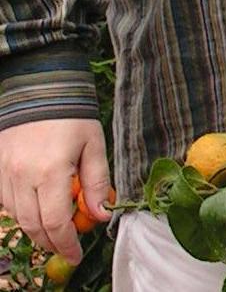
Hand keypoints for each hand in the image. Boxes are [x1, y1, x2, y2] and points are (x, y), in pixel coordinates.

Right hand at [0, 118, 110, 264]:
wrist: (40, 85)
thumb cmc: (72, 113)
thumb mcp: (93, 144)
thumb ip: (97, 182)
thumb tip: (101, 215)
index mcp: (51, 172)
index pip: (56, 224)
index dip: (67, 244)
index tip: (77, 254)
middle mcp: (23, 176)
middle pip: (34, 226)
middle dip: (51, 242)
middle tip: (66, 246)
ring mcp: (6, 173)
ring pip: (18, 217)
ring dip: (36, 228)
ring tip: (54, 228)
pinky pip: (6, 202)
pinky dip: (21, 212)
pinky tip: (37, 207)